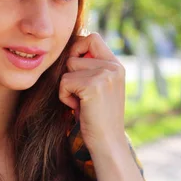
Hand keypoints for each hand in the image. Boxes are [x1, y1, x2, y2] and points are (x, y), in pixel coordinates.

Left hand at [59, 33, 126, 153]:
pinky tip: (78, 108)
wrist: (107, 142)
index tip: (74, 67)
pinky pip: (64, 82)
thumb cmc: (96, 116)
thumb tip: (67, 46)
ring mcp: (105, 75)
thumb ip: (89, 67)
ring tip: (81, 102)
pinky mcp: (93, 86)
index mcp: (116, 65)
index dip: (77, 48)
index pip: (92, 38)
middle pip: (74, 54)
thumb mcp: (98, 86)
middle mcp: (114, 66)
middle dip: (69, 72)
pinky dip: (65, 96)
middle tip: (80, 92)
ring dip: (66, 87)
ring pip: (67, 68)